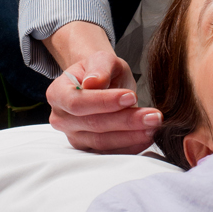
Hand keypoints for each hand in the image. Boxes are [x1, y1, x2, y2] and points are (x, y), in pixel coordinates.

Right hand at [45, 42, 161, 154]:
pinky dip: (131, 146)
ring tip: (154, 126)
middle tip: (154, 116)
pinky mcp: (89, 149)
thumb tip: (93, 82)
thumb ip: (99, 67)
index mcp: (58, 93)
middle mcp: (61, 119)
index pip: (78, 102)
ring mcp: (74, 137)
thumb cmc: (101, 70)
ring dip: (131, 136)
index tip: (131, 97)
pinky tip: (148, 137)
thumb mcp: (102, 59)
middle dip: (126, 121)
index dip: (105, 102)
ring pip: (103, 142)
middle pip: (93, 124)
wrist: (102, 83)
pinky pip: (110, 153)